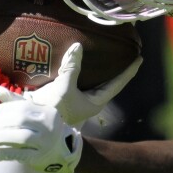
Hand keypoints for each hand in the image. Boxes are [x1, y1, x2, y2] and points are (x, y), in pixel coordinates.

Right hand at [0, 42, 138, 125]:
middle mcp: (90, 102)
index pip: (118, 83)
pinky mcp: (66, 97)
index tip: (140, 59)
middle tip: (123, 53)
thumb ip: (72, 66)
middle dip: (115, 69)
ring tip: (103, 55)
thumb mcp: (64, 87)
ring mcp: (78, 100)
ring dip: (97, 69)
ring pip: (92, 82)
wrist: (33, 125)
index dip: (129, 71)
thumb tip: (77, 46)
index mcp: (96, 102)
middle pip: (107, 82)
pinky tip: (79, 61)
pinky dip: (81, 71)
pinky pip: (78, 81)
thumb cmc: (54, 110)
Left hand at [0, 99, 82, 172]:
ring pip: (21, 138)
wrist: (62, 149)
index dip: (3, 110)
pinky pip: (21, 155)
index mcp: (46, 111)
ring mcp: (46, 142)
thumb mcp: (33, 112)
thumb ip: (15, 102)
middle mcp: (48, 125)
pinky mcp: (40, 157)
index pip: (21, 107)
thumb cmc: (42, 127)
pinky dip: (5, 154)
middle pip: (20, 121)